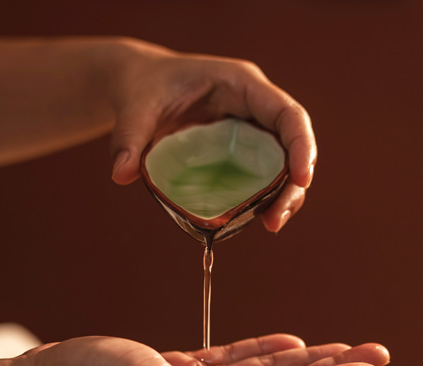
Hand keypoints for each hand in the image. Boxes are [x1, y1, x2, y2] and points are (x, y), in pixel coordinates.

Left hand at [105, 39, 315, 232]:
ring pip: (285, 163)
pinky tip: (258, 218)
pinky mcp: (244, 148)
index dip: (301, 145)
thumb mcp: (135, 107)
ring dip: (285, 195)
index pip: (287, 113)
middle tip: (275, 221)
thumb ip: (129, 138)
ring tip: (271, 225)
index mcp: (242, 84)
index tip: (301, 179)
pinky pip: (267, 173)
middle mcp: (256, 105)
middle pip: (293, 144)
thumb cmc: (143, 87)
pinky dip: (268, 196)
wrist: (139, 86)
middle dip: (294, 183)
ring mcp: (253, 127)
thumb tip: (120, 175)